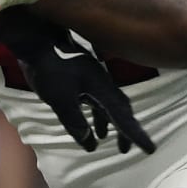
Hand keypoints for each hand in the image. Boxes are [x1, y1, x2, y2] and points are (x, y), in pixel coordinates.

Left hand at [0, 13, 156, 154]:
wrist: (36, 37)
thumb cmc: (49, 68)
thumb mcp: (60, 100)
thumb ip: (75, 123)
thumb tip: (90, 146)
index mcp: (102, 89)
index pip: (123, 117)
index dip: (136, 134)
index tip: (150, 150)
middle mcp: (102, 83)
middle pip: (120, 109)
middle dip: (125, 130)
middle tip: (126, 149)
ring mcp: (92, 77)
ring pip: (107, 103)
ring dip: (109, 121)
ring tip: (107, 139)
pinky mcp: (80, 74)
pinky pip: (95, 97)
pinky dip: (95, 111)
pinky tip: (87, 118)